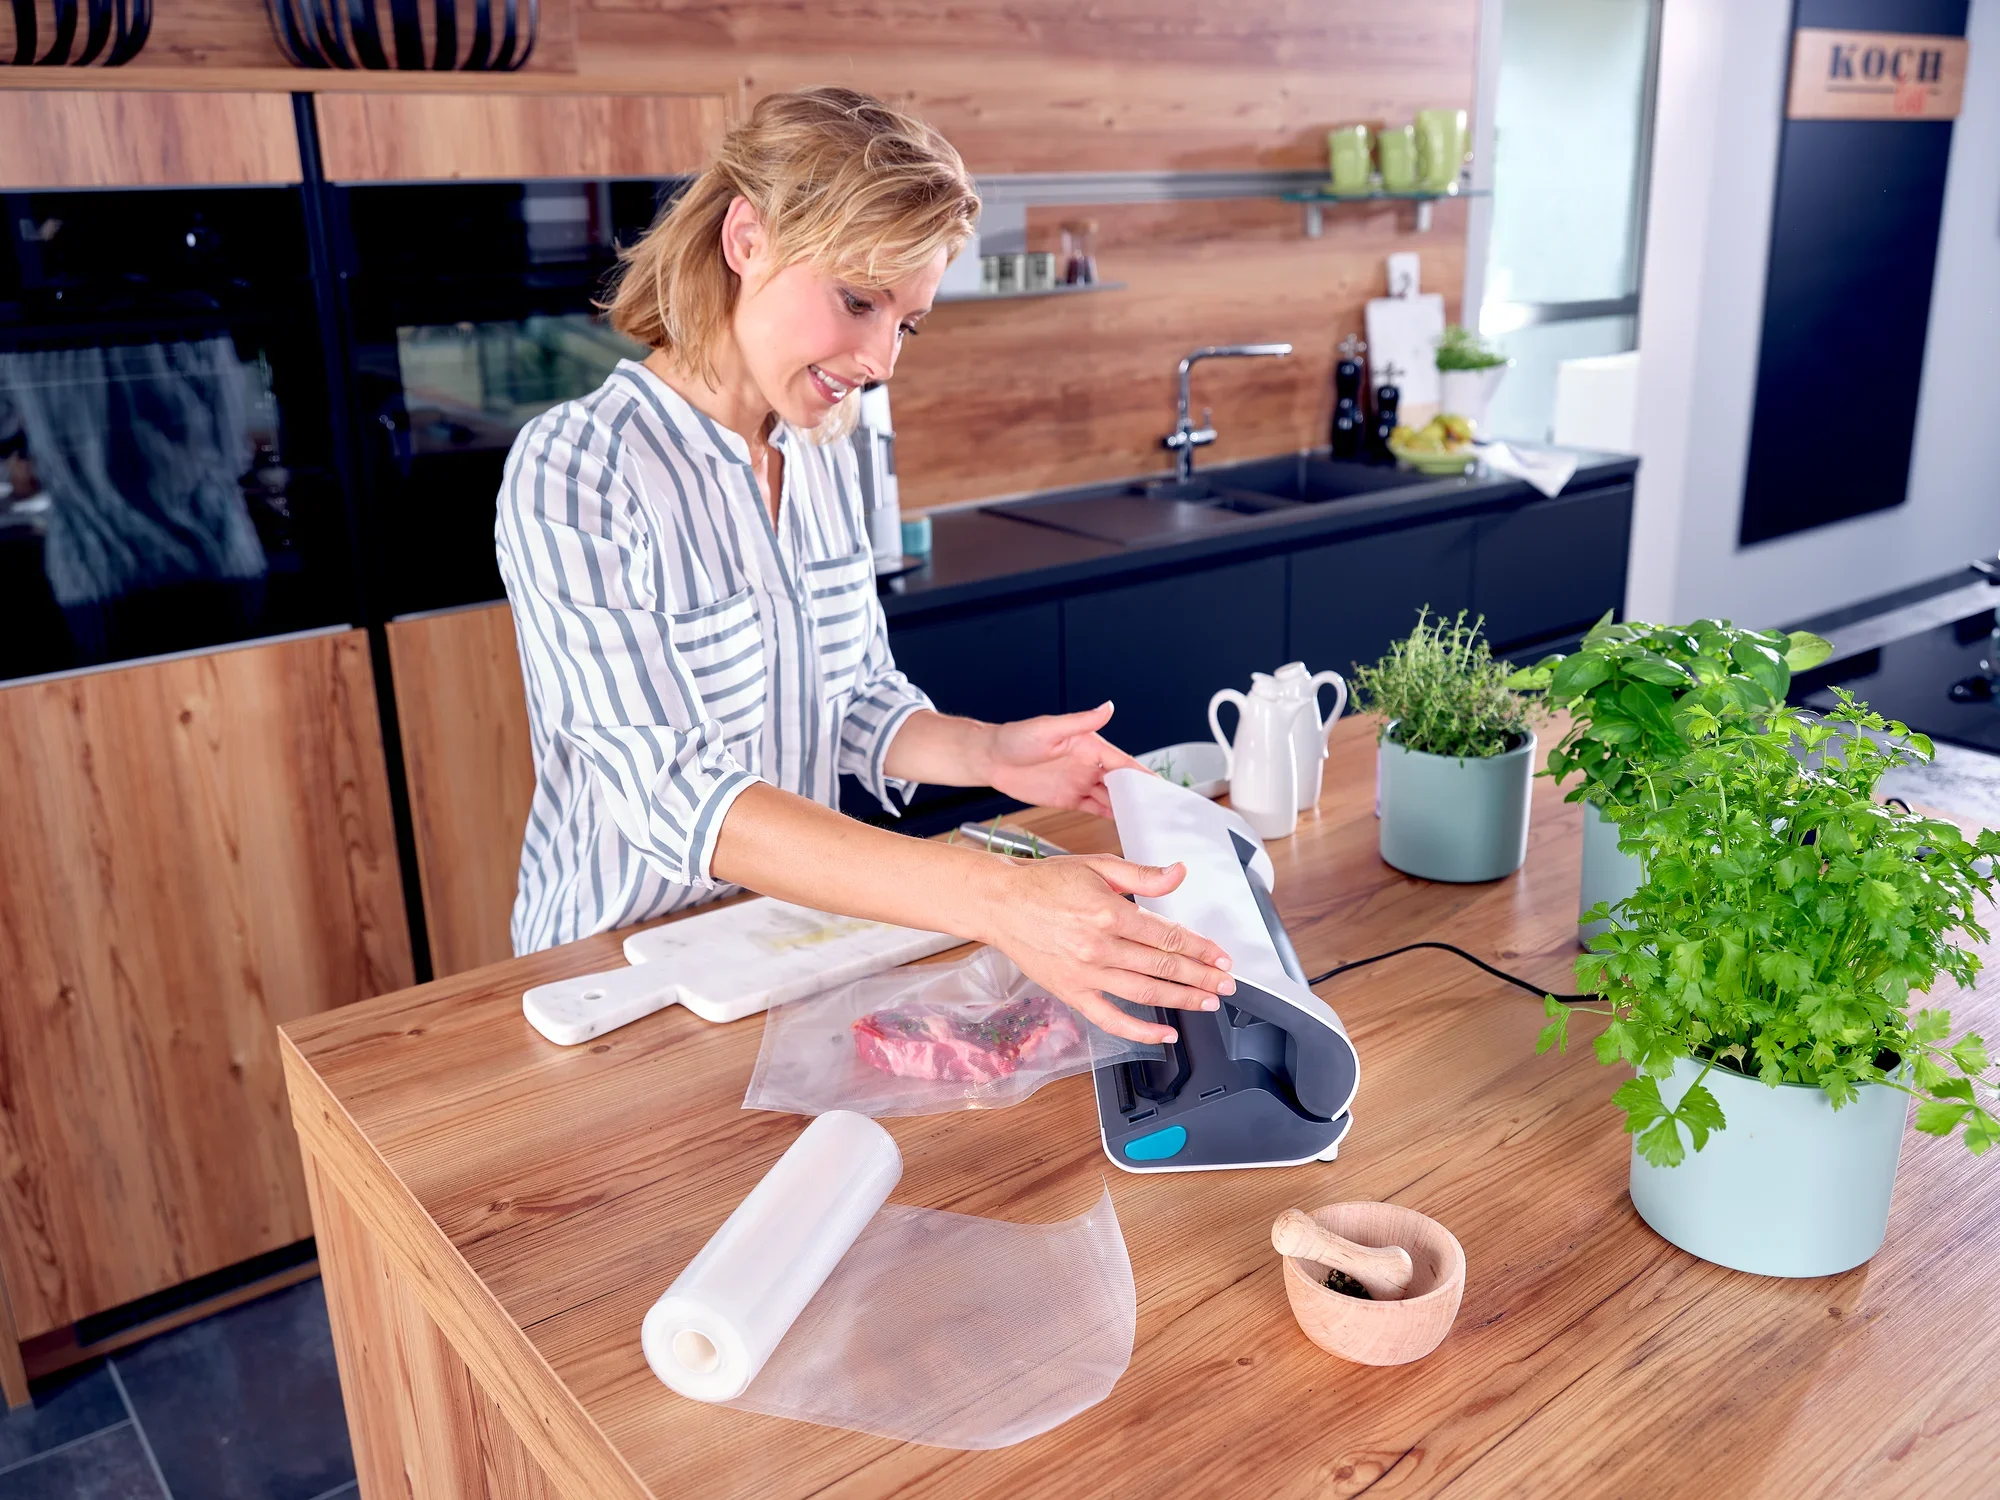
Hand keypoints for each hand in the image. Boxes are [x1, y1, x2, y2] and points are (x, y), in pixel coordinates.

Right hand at [980, 853, 1231, 1043]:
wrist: (1000, 903)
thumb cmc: (1046, 883)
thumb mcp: (1098, 866)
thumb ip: (1143, 875)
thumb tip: (1180, 873)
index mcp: (1108, 912)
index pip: (1168, 935)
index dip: (1200, 947)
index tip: (1221, 956)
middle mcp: (1098, 947)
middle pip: (1163, 966)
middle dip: (1202, 976)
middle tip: (1226, 983)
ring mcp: (1085, 974)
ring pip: (1145, 992)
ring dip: (1182, 999)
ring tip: (1207, 1002)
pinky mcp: (1071, 993)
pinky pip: (1111, 1019)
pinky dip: (1140, 1031)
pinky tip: (1164, 1034)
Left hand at [981, 702, 1147, 818]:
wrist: (989, 759)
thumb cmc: (1015, 738)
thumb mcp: (1049, 728)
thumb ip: (1080, 721)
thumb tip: (1108, 707)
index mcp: (1090, 746)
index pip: (1124, 763)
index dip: (1144, 776)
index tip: (1162, 788)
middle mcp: (1089, 764)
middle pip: (1122, 783)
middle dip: (1141, 796)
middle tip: (1160, 812)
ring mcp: (1080, 782)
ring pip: (1111, 798)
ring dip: (1128, 809)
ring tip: (1147, 823)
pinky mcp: (1068, 798)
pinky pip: (1094, 809)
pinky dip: (1110, 816)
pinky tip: (1123, 825)